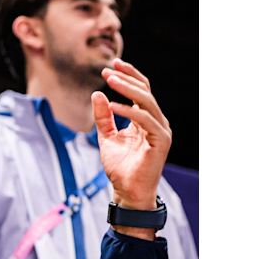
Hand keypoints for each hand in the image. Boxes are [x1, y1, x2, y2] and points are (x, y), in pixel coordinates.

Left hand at [92, 59, 171, 221]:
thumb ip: (103, 117)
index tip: (111, 65)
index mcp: (146, 120)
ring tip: (109, 81)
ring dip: (127, 89)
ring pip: (147, 102)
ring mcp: (161, 131)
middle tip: (106, 71)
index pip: (142, 90)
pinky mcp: (161, 141)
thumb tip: (97, 94)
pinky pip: (145, 120)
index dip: (129, 76)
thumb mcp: (106, 137)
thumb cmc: (120, 168)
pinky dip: (129, 110)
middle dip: (126, 78)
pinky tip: (112, 106)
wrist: (127, 192)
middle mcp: (157, 122)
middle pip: (145, 91)